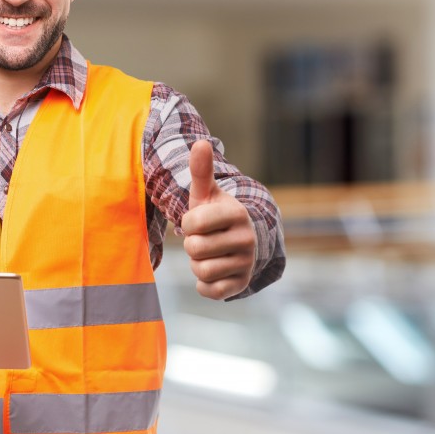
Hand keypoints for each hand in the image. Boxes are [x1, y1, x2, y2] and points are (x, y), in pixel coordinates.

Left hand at [180, 140, 256, 299]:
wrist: (241, 241)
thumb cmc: (215, 215)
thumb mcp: (206, 193)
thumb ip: (201, 171)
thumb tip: (200, 142)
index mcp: (236, 213)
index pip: (193, 223)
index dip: (188, 224)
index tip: (198, 221)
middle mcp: (246, 238)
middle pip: (195, 249)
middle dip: (192, 246)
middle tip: (203, 239)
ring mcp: (246, 263)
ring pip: (201, 271)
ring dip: (197, 264)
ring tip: (209, 254)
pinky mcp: (242, 284)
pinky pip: (209, 290)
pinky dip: (204, 284)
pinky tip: (214, 270)